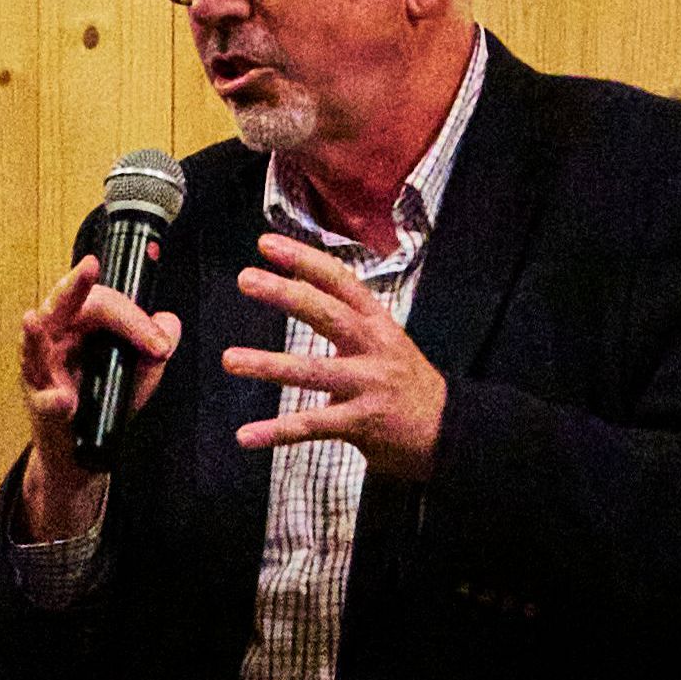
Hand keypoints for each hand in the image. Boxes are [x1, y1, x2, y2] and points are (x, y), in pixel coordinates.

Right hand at [13, 246, 180, 528]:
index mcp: (77, 324)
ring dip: (33, 335)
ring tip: (33, 319)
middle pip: (60, 305)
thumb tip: (168, 321)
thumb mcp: (139, 370)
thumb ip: (156, 344)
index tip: (160, 347)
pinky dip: (53, 401)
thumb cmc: (103, 401)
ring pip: (34, 347)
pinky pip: (44, 402)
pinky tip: (64, 398)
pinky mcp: (40, 408)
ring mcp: (42, 373)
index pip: (102, 304)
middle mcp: (54, 340)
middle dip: (74, 286)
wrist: (85, 454)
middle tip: (89, 266)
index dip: (133, 318)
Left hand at [222, 230, 447, 479]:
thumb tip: (300, 287)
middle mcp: (374, 348)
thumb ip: (347, 318)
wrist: (450, 431)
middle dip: (285, 294)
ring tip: (230, 359)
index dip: (304, 260)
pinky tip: (245, 436)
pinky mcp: (362, 423)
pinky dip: (276, 431)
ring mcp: (369, 385)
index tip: (266, 244)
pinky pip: (312, 425)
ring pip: (313, 371)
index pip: (339, 281)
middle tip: (245, 278)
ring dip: (268, 364)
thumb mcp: (384, 340)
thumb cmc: (406, 383)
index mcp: (378, 322)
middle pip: (326, 313)